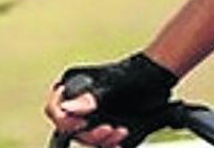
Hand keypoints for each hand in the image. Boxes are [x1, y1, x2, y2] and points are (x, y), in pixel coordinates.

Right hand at [44, 53, 177, 147]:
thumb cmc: (136, 74)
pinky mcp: (104, 128)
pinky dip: (109, 145)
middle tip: (108, 129)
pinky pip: (100, 143)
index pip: (54, 109)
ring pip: (85, 139)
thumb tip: (67, 108)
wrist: (158, 79)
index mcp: (73, 86)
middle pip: (70, 130)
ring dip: (102, 141)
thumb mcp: (114, 84)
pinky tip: (120, 142)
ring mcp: (91, 117)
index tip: (81, 124)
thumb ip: (91, 98)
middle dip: (89, 134)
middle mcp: (78, 104)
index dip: (64, 121)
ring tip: (120, 132)